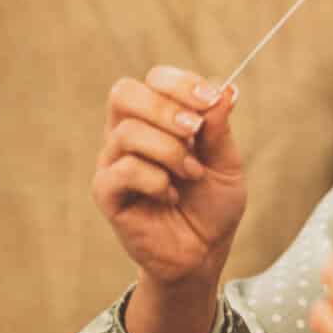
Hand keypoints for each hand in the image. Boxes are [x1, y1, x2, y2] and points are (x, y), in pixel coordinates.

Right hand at [92, 67, 245, 289]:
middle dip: (166, 107)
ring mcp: (113, 163)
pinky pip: (123, 170)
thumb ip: (218, 128)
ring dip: (170, 151)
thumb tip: (226, 89)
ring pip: (128, 132)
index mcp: (157, 120)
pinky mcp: (106, 194)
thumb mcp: (226, 161)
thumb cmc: (212, 204)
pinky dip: (156, 180)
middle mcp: (128, 136)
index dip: (180, 83)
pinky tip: (169, 195)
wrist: (204, 252)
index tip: (211, 100)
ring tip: (191, 174)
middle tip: (195, 130)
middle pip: (124, 93)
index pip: (153, 80)